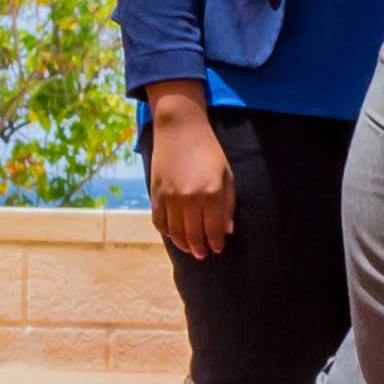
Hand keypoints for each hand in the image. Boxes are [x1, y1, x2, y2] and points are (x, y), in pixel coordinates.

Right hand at [143, 86, 233, 257]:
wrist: (180, 129)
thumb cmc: (209, 152)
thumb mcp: (226, 175)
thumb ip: (227, 204)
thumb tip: (226, 230)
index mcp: (212, 193)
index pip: (213, 229)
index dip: (215, 243)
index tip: (217, 249)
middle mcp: (190, 198)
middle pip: (193, 234)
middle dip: (199, 248)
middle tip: (202, 254)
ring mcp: (170, 197)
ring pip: (175, 231)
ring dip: (183, 244)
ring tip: (189, 248)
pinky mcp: (155, 193)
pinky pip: (159, 221)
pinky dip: (166, 232)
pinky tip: (173, 235)